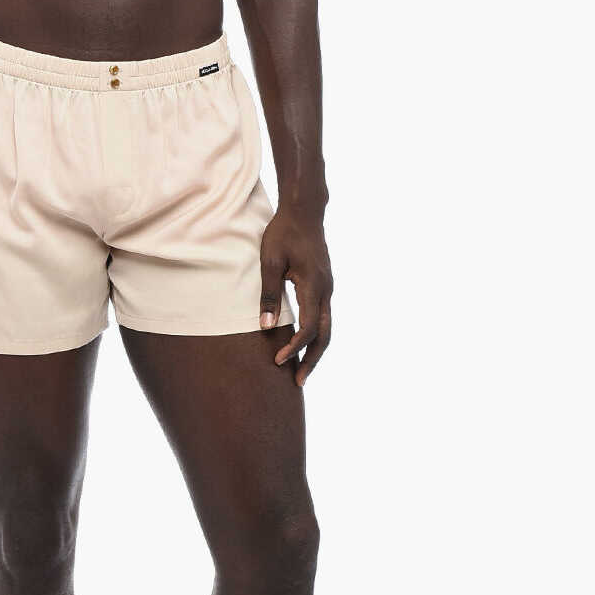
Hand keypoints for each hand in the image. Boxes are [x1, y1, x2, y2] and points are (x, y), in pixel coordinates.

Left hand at [259, 206, 332, 385]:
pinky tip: (304, 345)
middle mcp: (327, 290)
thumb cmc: (284, 233)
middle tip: (298, 382)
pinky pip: (324, 317)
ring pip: (327, 328)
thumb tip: (266, 327)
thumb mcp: (270, 261)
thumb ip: (268, 294)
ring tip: (302, 370)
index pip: (308, 327)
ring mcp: (328, 288)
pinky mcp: (325, 286)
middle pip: (325, 335)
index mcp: (314, 286)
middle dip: (312, 360)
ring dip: (315, 350)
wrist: (304, 211)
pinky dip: (316, 335)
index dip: (294, 347)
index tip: (278, 360)